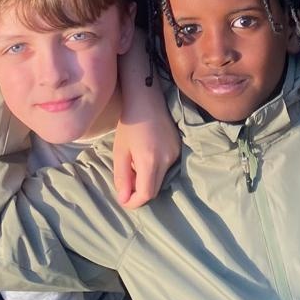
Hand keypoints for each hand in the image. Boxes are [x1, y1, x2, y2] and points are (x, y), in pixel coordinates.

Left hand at [114, 32, 179, 209]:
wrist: (147, 97)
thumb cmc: (129, 122)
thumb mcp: (120, 150)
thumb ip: (122, 176)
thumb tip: (124, 199)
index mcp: (150, 160)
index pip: (146, 194)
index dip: (134, 202)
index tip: (124, 200)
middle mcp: (167, 159)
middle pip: (155, 189)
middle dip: (139, 192)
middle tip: (126, 185)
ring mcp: (175, 153)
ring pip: (161, 178)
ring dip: (147, 179)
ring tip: (134, 164)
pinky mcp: (178, 147)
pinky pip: (166, 167)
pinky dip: (154, 168)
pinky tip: (145, 154)